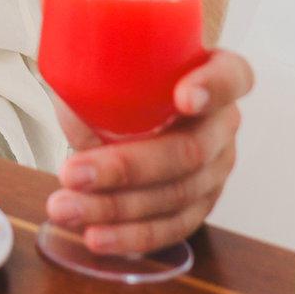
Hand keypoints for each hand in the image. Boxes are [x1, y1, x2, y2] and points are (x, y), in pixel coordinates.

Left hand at [45, 48, 251, 252]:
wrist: (131, 101)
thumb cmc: (124, 73)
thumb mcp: (107, 57)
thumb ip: (89, 61)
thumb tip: (64, 77)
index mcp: (215, 75)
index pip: (230, 77)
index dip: (212, 88)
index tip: (184, 97)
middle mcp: (221, 124)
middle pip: (188, 151)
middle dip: (126, 168)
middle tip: (72, 172)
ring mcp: (215, 169)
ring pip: (175, 196)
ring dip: (115, 208)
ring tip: (65, 208)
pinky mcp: (199, 203)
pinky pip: (171, 226)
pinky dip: (131, 235)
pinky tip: (96, 236)